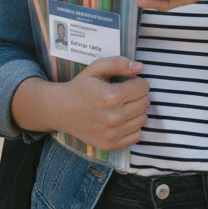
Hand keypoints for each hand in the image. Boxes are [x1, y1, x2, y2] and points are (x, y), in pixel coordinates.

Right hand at [19, 57, 149, 151]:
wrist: (62, 110)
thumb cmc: (81, 87)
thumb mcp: (96, 68)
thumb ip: (118, 63)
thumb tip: (140, 67)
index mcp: (110, 97)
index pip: (143, 87)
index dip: (136, 81)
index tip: (126, 82)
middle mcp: (112, 118)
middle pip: (145, 103)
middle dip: (138, 95)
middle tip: (123, 94)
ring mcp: (111, 134)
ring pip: (143, 119)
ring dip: (136, 111)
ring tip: (121, 106)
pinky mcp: (110, 145)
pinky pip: (137, 135)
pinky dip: (132, 127)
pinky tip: (120, 120)